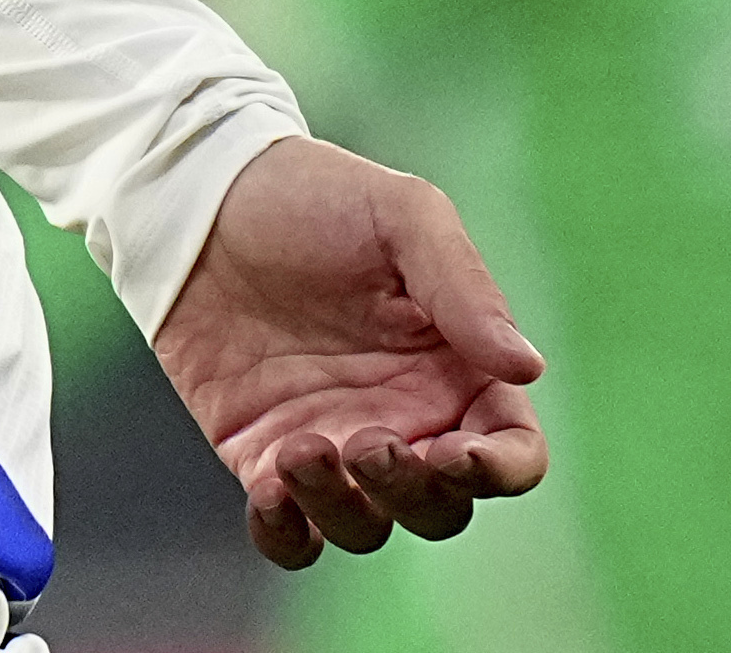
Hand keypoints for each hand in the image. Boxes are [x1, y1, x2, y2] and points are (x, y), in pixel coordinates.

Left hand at [148, 135, 549, 569]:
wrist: (202, 199)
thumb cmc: (314, 195)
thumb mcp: (404, 217)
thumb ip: (465, 290)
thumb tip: (528, 367)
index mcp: (455, 366)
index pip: (510, 448)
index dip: (499, 470)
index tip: (457, 452)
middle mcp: (403, 416)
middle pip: (441, 506)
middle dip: (413, 492)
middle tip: (369, 441)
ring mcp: (333, 443)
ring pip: (368, 527)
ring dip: (343, 508)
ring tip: (300, 448)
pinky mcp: (263, 458)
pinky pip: (292, 535)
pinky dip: (287, 535)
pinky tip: (267, 494)